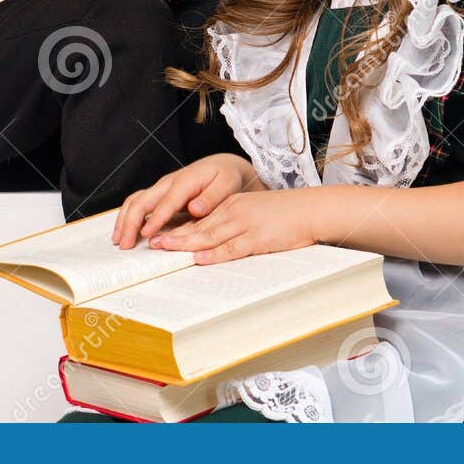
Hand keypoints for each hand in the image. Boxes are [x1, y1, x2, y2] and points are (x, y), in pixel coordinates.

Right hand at [111, 154, 262, 248]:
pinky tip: (124, 232)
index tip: (147, 234)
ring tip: (119, 241)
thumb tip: (196, 208)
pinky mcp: (159, 194)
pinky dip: (128, 217)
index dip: (156, 217)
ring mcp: (161, 188)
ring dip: (124, 220)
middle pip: (142, 200)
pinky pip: (138, 203)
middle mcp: (168, 183)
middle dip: (131, 222)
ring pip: (135, 201)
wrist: (224, 167)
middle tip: (125, 244)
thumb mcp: (228, 184)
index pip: (168, 201)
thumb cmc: (227, 177)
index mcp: (186, 180)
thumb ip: (212, 197)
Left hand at [145, 188, 324, 264]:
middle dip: (174, 235)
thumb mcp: (255, 212)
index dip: (178, 228)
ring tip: (165, 249)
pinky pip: (231, 247)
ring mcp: (245, 223)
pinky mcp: (258, 237)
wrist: (311, 209)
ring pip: (209, 235)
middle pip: (198, 226)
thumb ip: (235, 224)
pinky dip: (213, 254)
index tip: (159, 234)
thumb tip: (214, 242)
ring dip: (185, 243)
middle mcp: (235, 211)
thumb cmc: (286, 214)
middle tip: (152, 242)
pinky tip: (198, 258)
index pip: (200, 219)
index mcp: (233, 205)